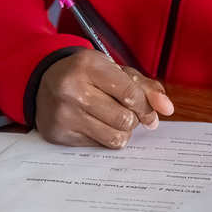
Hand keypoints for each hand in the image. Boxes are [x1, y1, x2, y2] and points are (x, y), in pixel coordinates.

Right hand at [35, 49, 174, 148]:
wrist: (43, 81)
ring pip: (114, 137)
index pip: (130, 94)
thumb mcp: (114, 71)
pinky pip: (98, 146)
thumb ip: (145, 87)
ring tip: (113, 119)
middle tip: (125, 111)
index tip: (148, 111)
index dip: (146, 107)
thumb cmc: (87, 75)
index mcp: (88, 65)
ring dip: (122, 132)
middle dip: (133, 118)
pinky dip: (104, 137)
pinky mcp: (58, 133)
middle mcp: (71, 88)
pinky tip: (95, 124)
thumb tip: (167, 108)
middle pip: (124, 118)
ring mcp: (62, 113)